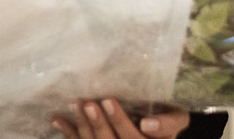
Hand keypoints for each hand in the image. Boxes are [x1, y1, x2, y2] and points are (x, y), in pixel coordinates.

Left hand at [53, 99, 189, 138]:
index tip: (108, 101)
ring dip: (80, 127)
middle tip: (86, 103)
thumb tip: (147, 124)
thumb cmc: (167, 116)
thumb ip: (168, 123)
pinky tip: (57, 119)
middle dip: (97, 125)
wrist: (157, 129)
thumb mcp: (176, 118)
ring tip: (74, 105)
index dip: (120, 122)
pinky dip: (68, 132)